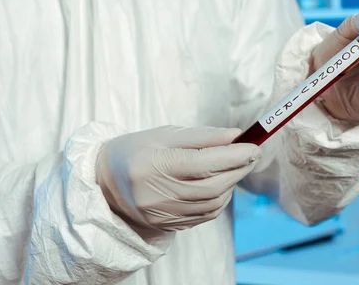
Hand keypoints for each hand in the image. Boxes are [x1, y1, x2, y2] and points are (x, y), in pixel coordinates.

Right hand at [96, 126, 258, 231]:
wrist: (105, 180)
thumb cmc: (137, 149)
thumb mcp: (166, 134)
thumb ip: (202, 136)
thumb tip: (236, 136)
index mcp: (155, 164)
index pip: (204, 163)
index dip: (234, 156)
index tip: (254, 146)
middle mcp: (158, 193)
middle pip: (212, 186)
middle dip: (238, 169)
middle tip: (251, 155)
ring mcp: (162, 213)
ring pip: (212, 203)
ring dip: (232, 185)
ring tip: (235, 167)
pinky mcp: (166, 225)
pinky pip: (204, 215)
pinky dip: (219, 200)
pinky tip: (221, 186)